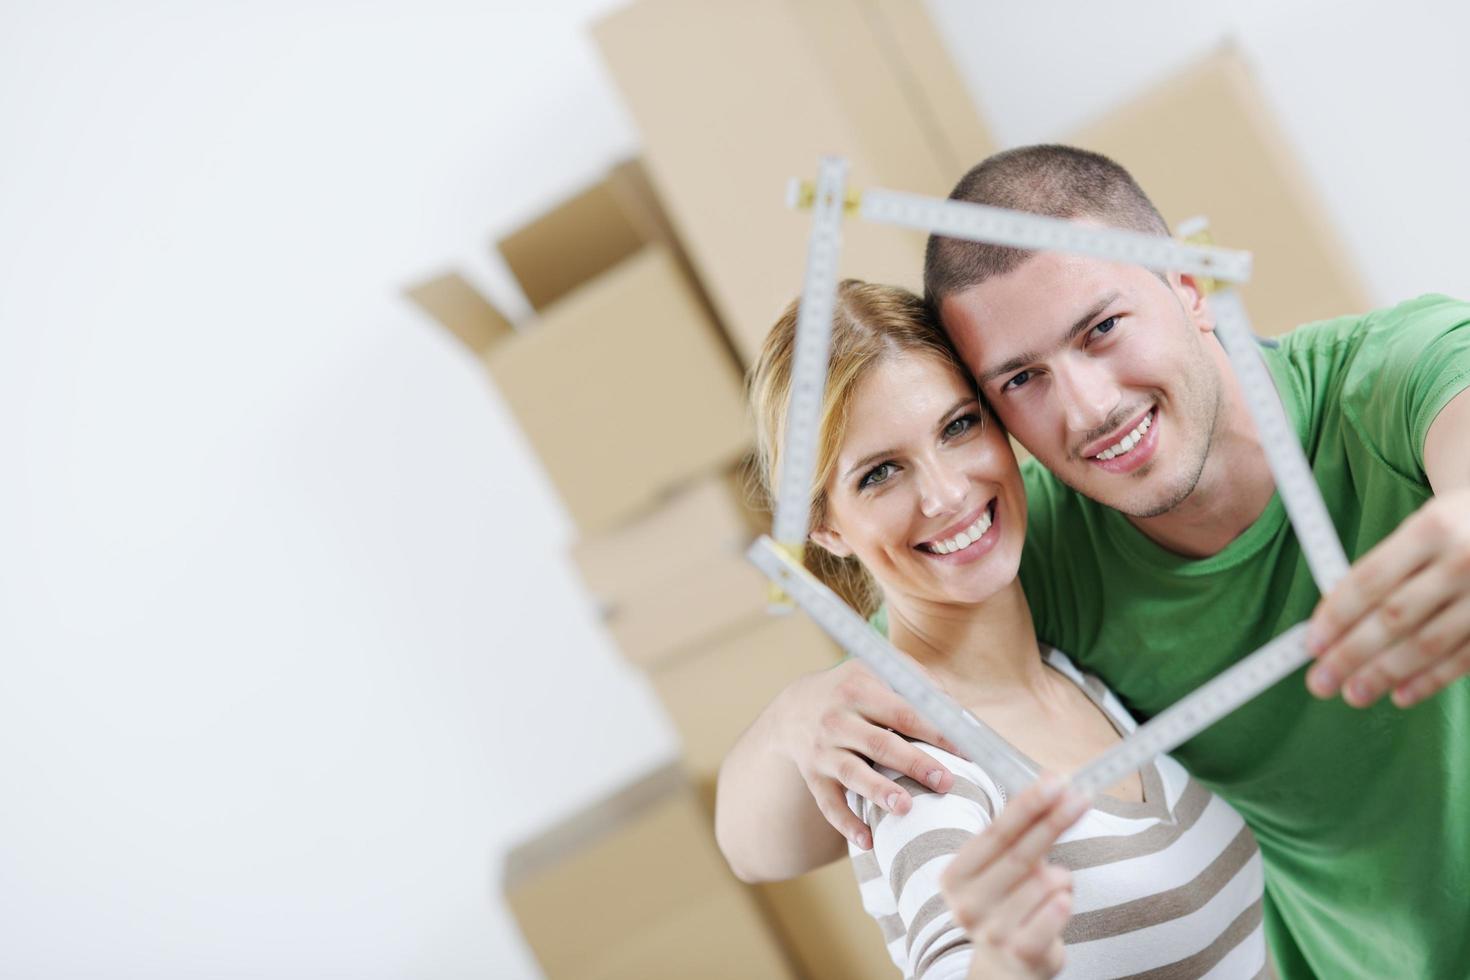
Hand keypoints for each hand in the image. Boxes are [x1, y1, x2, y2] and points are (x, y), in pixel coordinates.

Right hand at [774, 658, 960, 848]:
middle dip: (914, 763)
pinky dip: (846, 823)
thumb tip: (959, 714)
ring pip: (852, 773)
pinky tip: (868, 841)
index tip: (966, 751)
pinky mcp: (814, 777)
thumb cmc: (852, 691)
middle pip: (879, 743)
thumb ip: (916, 685)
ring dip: (879, 791)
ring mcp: (823, 750)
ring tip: (906, 808)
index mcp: (859, 689)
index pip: (903, 712)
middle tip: (946, 782)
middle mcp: (837, 719)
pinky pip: (828, 804)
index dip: (936, 732)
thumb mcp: (875, 671)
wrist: (795, 708)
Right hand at [942, 776, 1087, 979]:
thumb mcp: (1003, 867)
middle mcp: (966, 905)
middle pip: (1021, 854)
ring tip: (1051, 892)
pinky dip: (1064, 900)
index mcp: (954, 876)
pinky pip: (1056, 912)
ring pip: (1045, 883)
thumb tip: (1053, 783)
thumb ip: (1023, 830)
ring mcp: (992, 933)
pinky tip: (1060, 902)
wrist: (1005, 967)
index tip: (1055, 782)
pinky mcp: (1021, 953)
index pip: (996, 833)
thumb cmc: (1007, 903)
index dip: (1027, 806)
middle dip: (1054, 822)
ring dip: (1060, 878)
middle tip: (1081, 797)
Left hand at [1306, 488, 1469, 707]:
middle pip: (1394, 617)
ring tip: (1353, 693)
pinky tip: (1400, 694)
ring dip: (1384, 674)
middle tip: (1320, 681)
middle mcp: (1461, 561)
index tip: (1311, 644)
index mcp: (1431, 529)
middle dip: (1351, 654)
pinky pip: (1464, 658)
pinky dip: (1430, 681)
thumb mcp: (1424, 525)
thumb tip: (1334, 617)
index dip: (1336, 616)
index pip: (1370, 580)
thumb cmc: (1460, 526)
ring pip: (1428, 643)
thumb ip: (1385, 566)